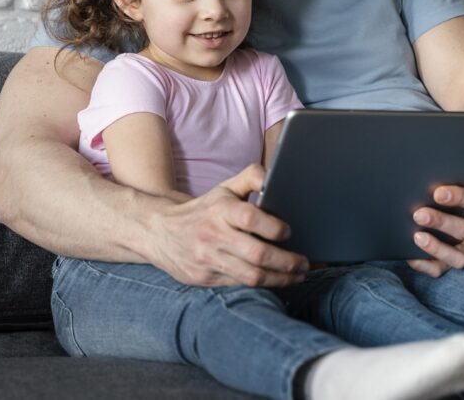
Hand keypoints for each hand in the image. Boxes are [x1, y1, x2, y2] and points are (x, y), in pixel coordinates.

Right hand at [150, 164, 308, 287]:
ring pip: (251, 276)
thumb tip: (274, 177)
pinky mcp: (205, 278)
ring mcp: (209, 259)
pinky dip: (261, 285)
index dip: (274, 227)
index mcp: (220, 210)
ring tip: (298, 275)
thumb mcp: (223, 189)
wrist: (159, 231)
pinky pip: (239, 286)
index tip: (289, 232)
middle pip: (257, 254)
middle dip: (287, 261)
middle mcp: (214, 236)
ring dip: (280, 279)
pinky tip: (276, 281)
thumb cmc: (203, 210)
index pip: (251, 218)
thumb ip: (251, 178)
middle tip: (304, 262)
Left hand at [406, 167, 463, 277]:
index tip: (438, 193)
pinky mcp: (460, 259)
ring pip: (461, 257)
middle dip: (443, 223)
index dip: (462, 197)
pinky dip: (427, 265)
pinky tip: (411, 256)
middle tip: (419, 214)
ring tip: (417, 237)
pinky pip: (444, 269)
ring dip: (437, 248)